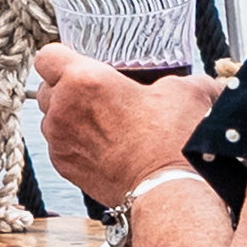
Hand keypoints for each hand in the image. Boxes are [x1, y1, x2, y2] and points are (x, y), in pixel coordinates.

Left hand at [35, 42, 218, 207]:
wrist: (167, 190)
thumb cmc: (172, 141)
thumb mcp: (186, 92)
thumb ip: (185, 78)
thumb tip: (199, 81)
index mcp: (84, 80)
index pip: (48, 56)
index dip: (63, 56)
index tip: (79, 63)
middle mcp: (62, 108)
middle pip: (47, 87)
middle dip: (67, 88)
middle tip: (97, 95)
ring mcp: (59, 139)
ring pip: (51, 117)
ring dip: (69, 117)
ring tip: (102, 123)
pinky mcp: (62, 165)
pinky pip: (59, 144)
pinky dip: (74, 142)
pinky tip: (102, 146)